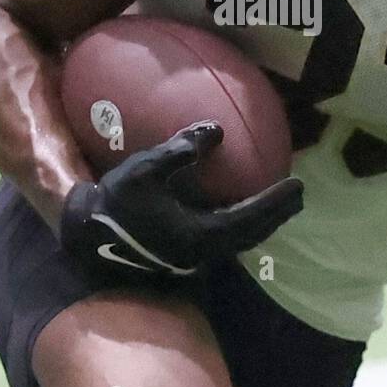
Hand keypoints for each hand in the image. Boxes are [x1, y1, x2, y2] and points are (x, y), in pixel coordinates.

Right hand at [60, 121, 303, 280]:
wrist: (88, 241)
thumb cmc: (116, 205)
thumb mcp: (144, 170)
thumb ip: (180, 150)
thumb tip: (216, 129)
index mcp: (201, 233)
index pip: (252, 216)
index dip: (277, 202)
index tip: (298, 185)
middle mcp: (206, 251)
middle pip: (254, 234)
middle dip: (278, 215)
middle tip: (298, 196)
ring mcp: (196, 257)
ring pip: (241, 240)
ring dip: (262, 222)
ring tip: (277, 204)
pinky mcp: (186, 256)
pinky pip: (226, 239)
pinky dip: (242, 224)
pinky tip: (239, 209)